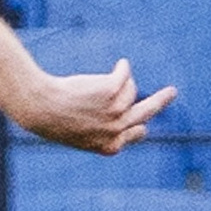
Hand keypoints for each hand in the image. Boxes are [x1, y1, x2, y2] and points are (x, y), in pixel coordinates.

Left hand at [12, 59, 175, 156]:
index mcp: (110, 146)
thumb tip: (124, 120)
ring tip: (95, 82)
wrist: (38, 107)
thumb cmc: (53, 121)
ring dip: (117, 82)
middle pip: (147, 113)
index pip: (137, 133)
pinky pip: (124, 74)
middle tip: (172, 91)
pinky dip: (123, 68)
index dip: (137, 125)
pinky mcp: (113, 91)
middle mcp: (117, 130)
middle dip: (161, 101)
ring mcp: (116, 110)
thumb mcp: (79, 133)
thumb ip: (101, 130)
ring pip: (130, 90)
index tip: (142, 122)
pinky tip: (121, 64)